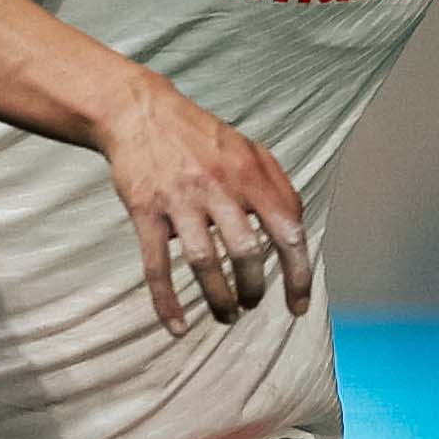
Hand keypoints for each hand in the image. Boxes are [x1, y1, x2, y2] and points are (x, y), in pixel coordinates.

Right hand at [98, 80, 313, 333]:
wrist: (140, 112)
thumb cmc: (199, 137)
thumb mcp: (250, 150)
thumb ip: (279, 187)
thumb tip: (297, 232)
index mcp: (251, 174)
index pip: (287, 232)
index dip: (298, 276)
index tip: (297, 306)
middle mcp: (218, 186)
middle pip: (247, 252)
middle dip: (254, 289)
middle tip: (250, 302)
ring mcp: (180, 199)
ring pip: (205, 263)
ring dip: (219, 299)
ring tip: (225, 314)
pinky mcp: (145, 210)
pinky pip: (157, 266)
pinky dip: (167, 302)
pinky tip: (177, 326)